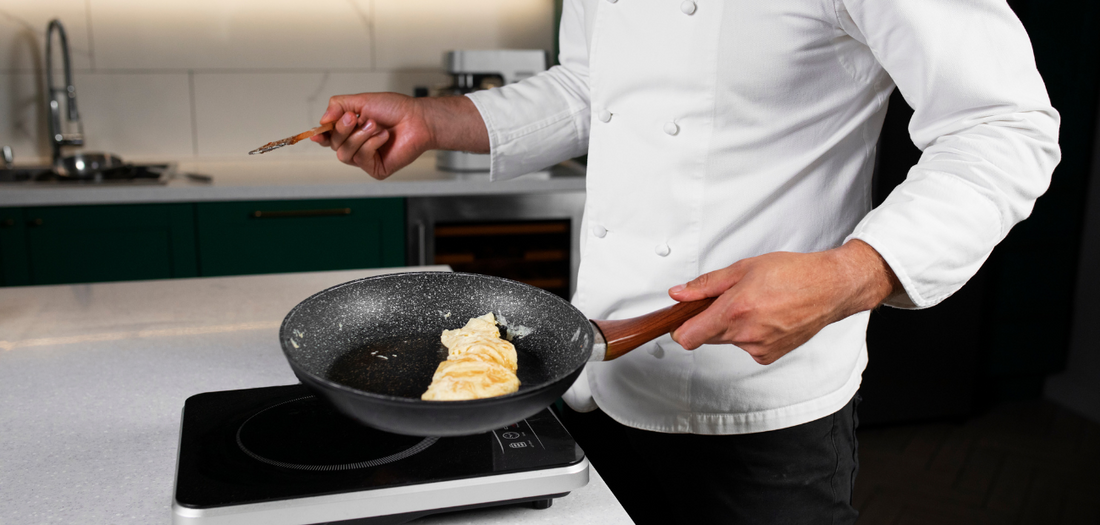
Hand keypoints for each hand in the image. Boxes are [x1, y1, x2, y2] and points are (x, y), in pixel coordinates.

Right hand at [312, 93, 487, 179]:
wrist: (417, 119)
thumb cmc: (394, 109)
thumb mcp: (361, 101)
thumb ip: (338, 106)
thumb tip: (322, 121)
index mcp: (351, 130)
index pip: (328, 137)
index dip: (321, 136)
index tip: (316, 133)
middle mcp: (357, 145)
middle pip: (334, 144)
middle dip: (343, 129)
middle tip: (355, 117)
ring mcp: (366, 159)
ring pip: (344, 154)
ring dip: (359, 137)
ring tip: (374, 126)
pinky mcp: (376, 169)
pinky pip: (362, 159)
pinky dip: (371, 144)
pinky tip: (384, 137)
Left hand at [668, 240, 900, 364]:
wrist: (830, 288)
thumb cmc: (793, 274)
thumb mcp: (743, 268)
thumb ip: (706, 285)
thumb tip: (679, 294)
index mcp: (734, 311)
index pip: (688, 337)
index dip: (680, 328)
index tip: (681, 319)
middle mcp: (745, 334)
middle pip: (707, 337)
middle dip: (709, 320)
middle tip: (727, 299)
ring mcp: (758, 348)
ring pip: (728, 340)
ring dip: (733, 326)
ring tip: (756, 304)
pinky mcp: (769, 356)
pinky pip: (747, 346)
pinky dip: (750, 334)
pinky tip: (767, 317)